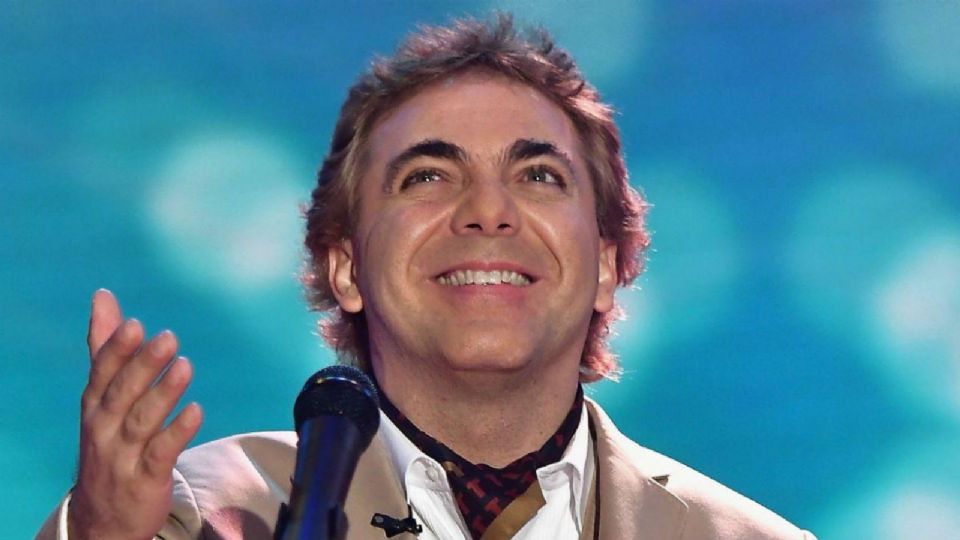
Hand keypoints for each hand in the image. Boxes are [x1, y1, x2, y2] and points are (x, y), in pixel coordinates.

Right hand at [67, 290, 202, 539]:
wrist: (101, 516)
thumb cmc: (107, 441)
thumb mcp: (101, 395)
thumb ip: (105, 346)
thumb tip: (103, 296)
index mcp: (96, 403)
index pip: (103, 372)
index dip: (117, 349)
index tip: (134, 323)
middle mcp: (105, 427)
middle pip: (122, 393)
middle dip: (143, 365)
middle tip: (168, 337)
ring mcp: (123, 454)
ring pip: (143, 421)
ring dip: (164, 393)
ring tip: (185, 365)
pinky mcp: (146, 478)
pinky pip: (162, 453)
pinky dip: (178, 432)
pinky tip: (197, 410)